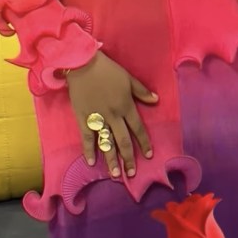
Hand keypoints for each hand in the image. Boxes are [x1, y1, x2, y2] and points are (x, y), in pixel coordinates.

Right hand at [66, 52, 158, 178]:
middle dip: (128, 158)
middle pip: (123, 141)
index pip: (138, 128)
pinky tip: (91, 162)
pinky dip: (89, 150)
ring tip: (115, 174)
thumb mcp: (128, 78)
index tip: (148, 156)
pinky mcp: (83, 117)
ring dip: (111, 159)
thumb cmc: (107, 69)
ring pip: (106, 142)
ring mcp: (97, 118)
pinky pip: (86, 137)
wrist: (82, 63)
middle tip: (131, 173)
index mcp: (126, 106)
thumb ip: (141, 91)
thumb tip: (156, 100)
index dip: (143, 142)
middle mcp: (113, 116)